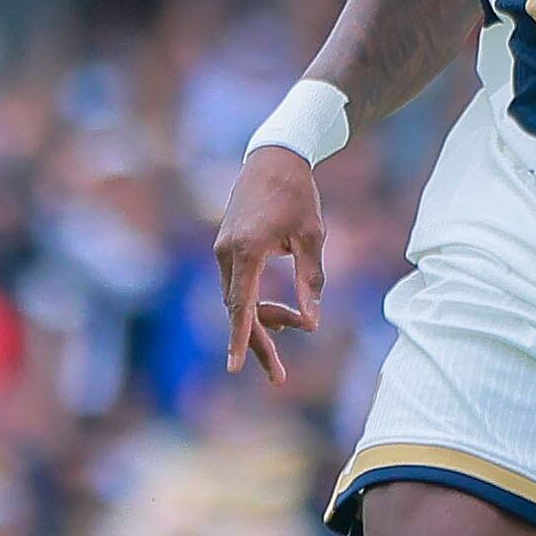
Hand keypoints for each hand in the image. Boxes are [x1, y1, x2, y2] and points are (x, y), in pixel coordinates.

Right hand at [213, 144, 324, 385]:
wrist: (274, 158)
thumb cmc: (298, 195)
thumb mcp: (312, 238)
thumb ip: (310, 282)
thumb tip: (311, 324)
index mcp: (247, 251)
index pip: (241, 306)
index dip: (240, 339)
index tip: (234, 368)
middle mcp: (227, 253)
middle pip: (238, 311)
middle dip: (259, 343)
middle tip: (279, 378)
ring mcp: (222, 250)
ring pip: (238, 300)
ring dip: (264, 319)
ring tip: (296, 325)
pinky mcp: (226, 248)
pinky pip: (237, 286)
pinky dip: (256, 302)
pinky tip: (282, 311)